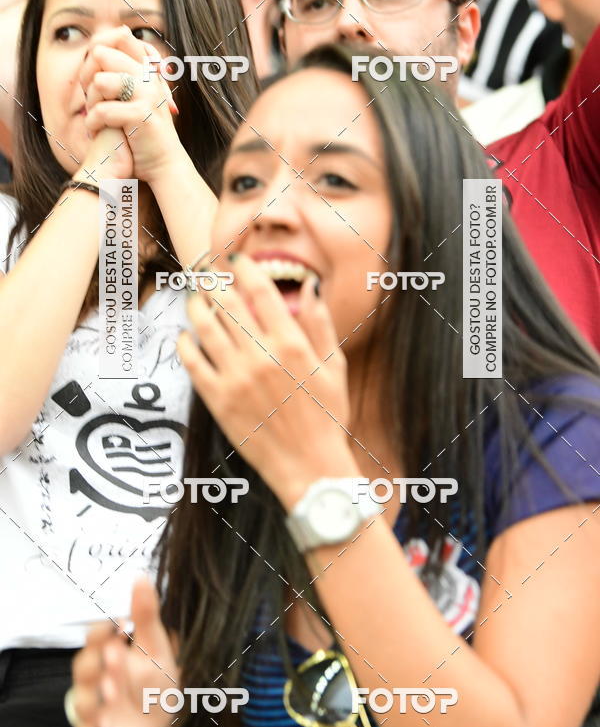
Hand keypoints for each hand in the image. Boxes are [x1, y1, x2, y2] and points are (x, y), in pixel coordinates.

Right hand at [71, 577, 177, 726]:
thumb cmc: (155, 686)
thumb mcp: (157, 650)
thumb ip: (146, 616)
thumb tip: (140, 576)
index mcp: (114, 652)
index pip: (97, 635)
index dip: (101, 630)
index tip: (118, 626)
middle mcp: (99, 676)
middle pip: (82, 662)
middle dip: (95, 660)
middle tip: (115, 655)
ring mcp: (94, 702)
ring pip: (80, 693)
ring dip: (97, 690)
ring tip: (115, 689)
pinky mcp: (92, 724)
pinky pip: (84, 721)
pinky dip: (95, 718)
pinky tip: (107, 717)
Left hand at [79, 26, 182, 185]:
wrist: (164, 165)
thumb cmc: (143, 133)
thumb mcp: (134, 98)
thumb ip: (120, 73)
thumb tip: (96, 49)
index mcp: (149, 68)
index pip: (119, 36)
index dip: (98, 53)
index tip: (95, 80)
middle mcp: (150, 76)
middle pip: (102, 54)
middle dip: (88, 79)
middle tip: (91, 102)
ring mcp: (148, 94)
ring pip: (100, 81)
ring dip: (90, 102)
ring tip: (96, 117)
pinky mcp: (142, 114)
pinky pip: (101, 110)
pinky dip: (93, 123)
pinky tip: (96, 132)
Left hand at [177, 254, 357, 509]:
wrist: (309, 466)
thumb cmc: (327, 416)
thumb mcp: (334, 367)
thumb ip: (320, 324)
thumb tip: (310, 286)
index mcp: (291, 345)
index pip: (261, 291)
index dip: (245, 268)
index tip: (237, 259)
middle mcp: (261, 357)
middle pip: (228, 303)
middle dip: (214, 280)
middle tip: (207, 271)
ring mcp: (236, 378)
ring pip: (206, 327)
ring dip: (196, 305)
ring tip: (195, 297)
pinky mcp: (218, 400)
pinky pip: (193, 362)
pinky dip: (185, 343)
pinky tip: (186, 335)